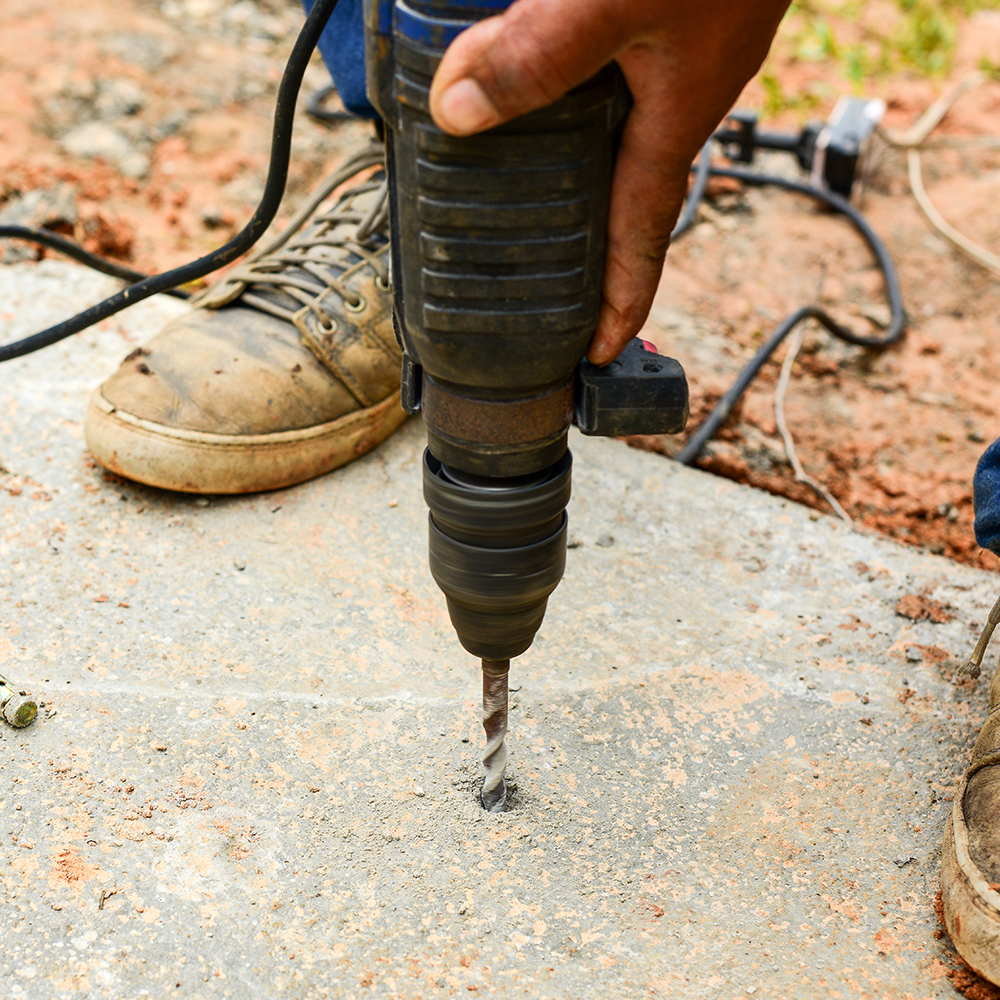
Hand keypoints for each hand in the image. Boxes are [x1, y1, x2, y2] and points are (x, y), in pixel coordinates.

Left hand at [429, 0, 790, 364]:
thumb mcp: (609, 3)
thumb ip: (535, 58)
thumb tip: (460, 112)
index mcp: (674, 123)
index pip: (641, 238)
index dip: (619, 300)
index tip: (596, 351)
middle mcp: (676, 99)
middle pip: (617, 190)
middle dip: (582, 239)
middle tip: (537, 274)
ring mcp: (673, 55)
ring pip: (605, 130)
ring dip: (563, 162)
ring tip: (511, 184)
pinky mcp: (662, 12)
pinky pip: (602, 70)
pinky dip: (561, 86)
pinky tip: (526, 70)